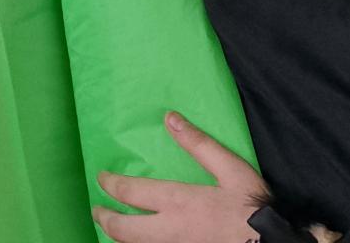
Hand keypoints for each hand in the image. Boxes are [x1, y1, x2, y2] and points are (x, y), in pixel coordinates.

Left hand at [93, 112, 264, 242]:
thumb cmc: (252, 208)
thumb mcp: (231, 169)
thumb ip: (200, 144)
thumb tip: (171, 119)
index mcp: (177, 202)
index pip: (130, 193)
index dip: (110, 185)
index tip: (102, 178)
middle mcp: (168, 231)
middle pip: (122, 229)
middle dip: (104, 219)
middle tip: (97, 210)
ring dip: (118, 237)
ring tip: (113, 229)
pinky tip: (140, 242)